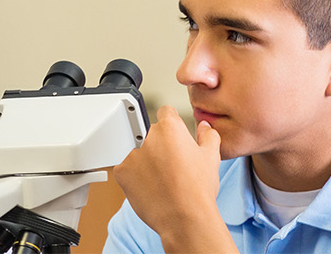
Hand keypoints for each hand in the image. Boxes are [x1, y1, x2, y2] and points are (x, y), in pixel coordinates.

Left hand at [111, 105, 234, 252]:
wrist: (184, 217)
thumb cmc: (198, 189)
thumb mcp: (211, 158)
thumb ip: (208, 136)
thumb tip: (204, 127)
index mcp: (169, 128)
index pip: (166, 113)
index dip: (172, 124)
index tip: (173, 135)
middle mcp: (147, 136)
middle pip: (150, 133)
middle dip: (158, 144)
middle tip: (171, 163)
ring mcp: (130, 153)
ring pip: (136, 150)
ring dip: (145, 158)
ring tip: (161, 177)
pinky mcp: (120, 170)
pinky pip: (125, 166)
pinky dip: (134, 174)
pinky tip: (149, 184)